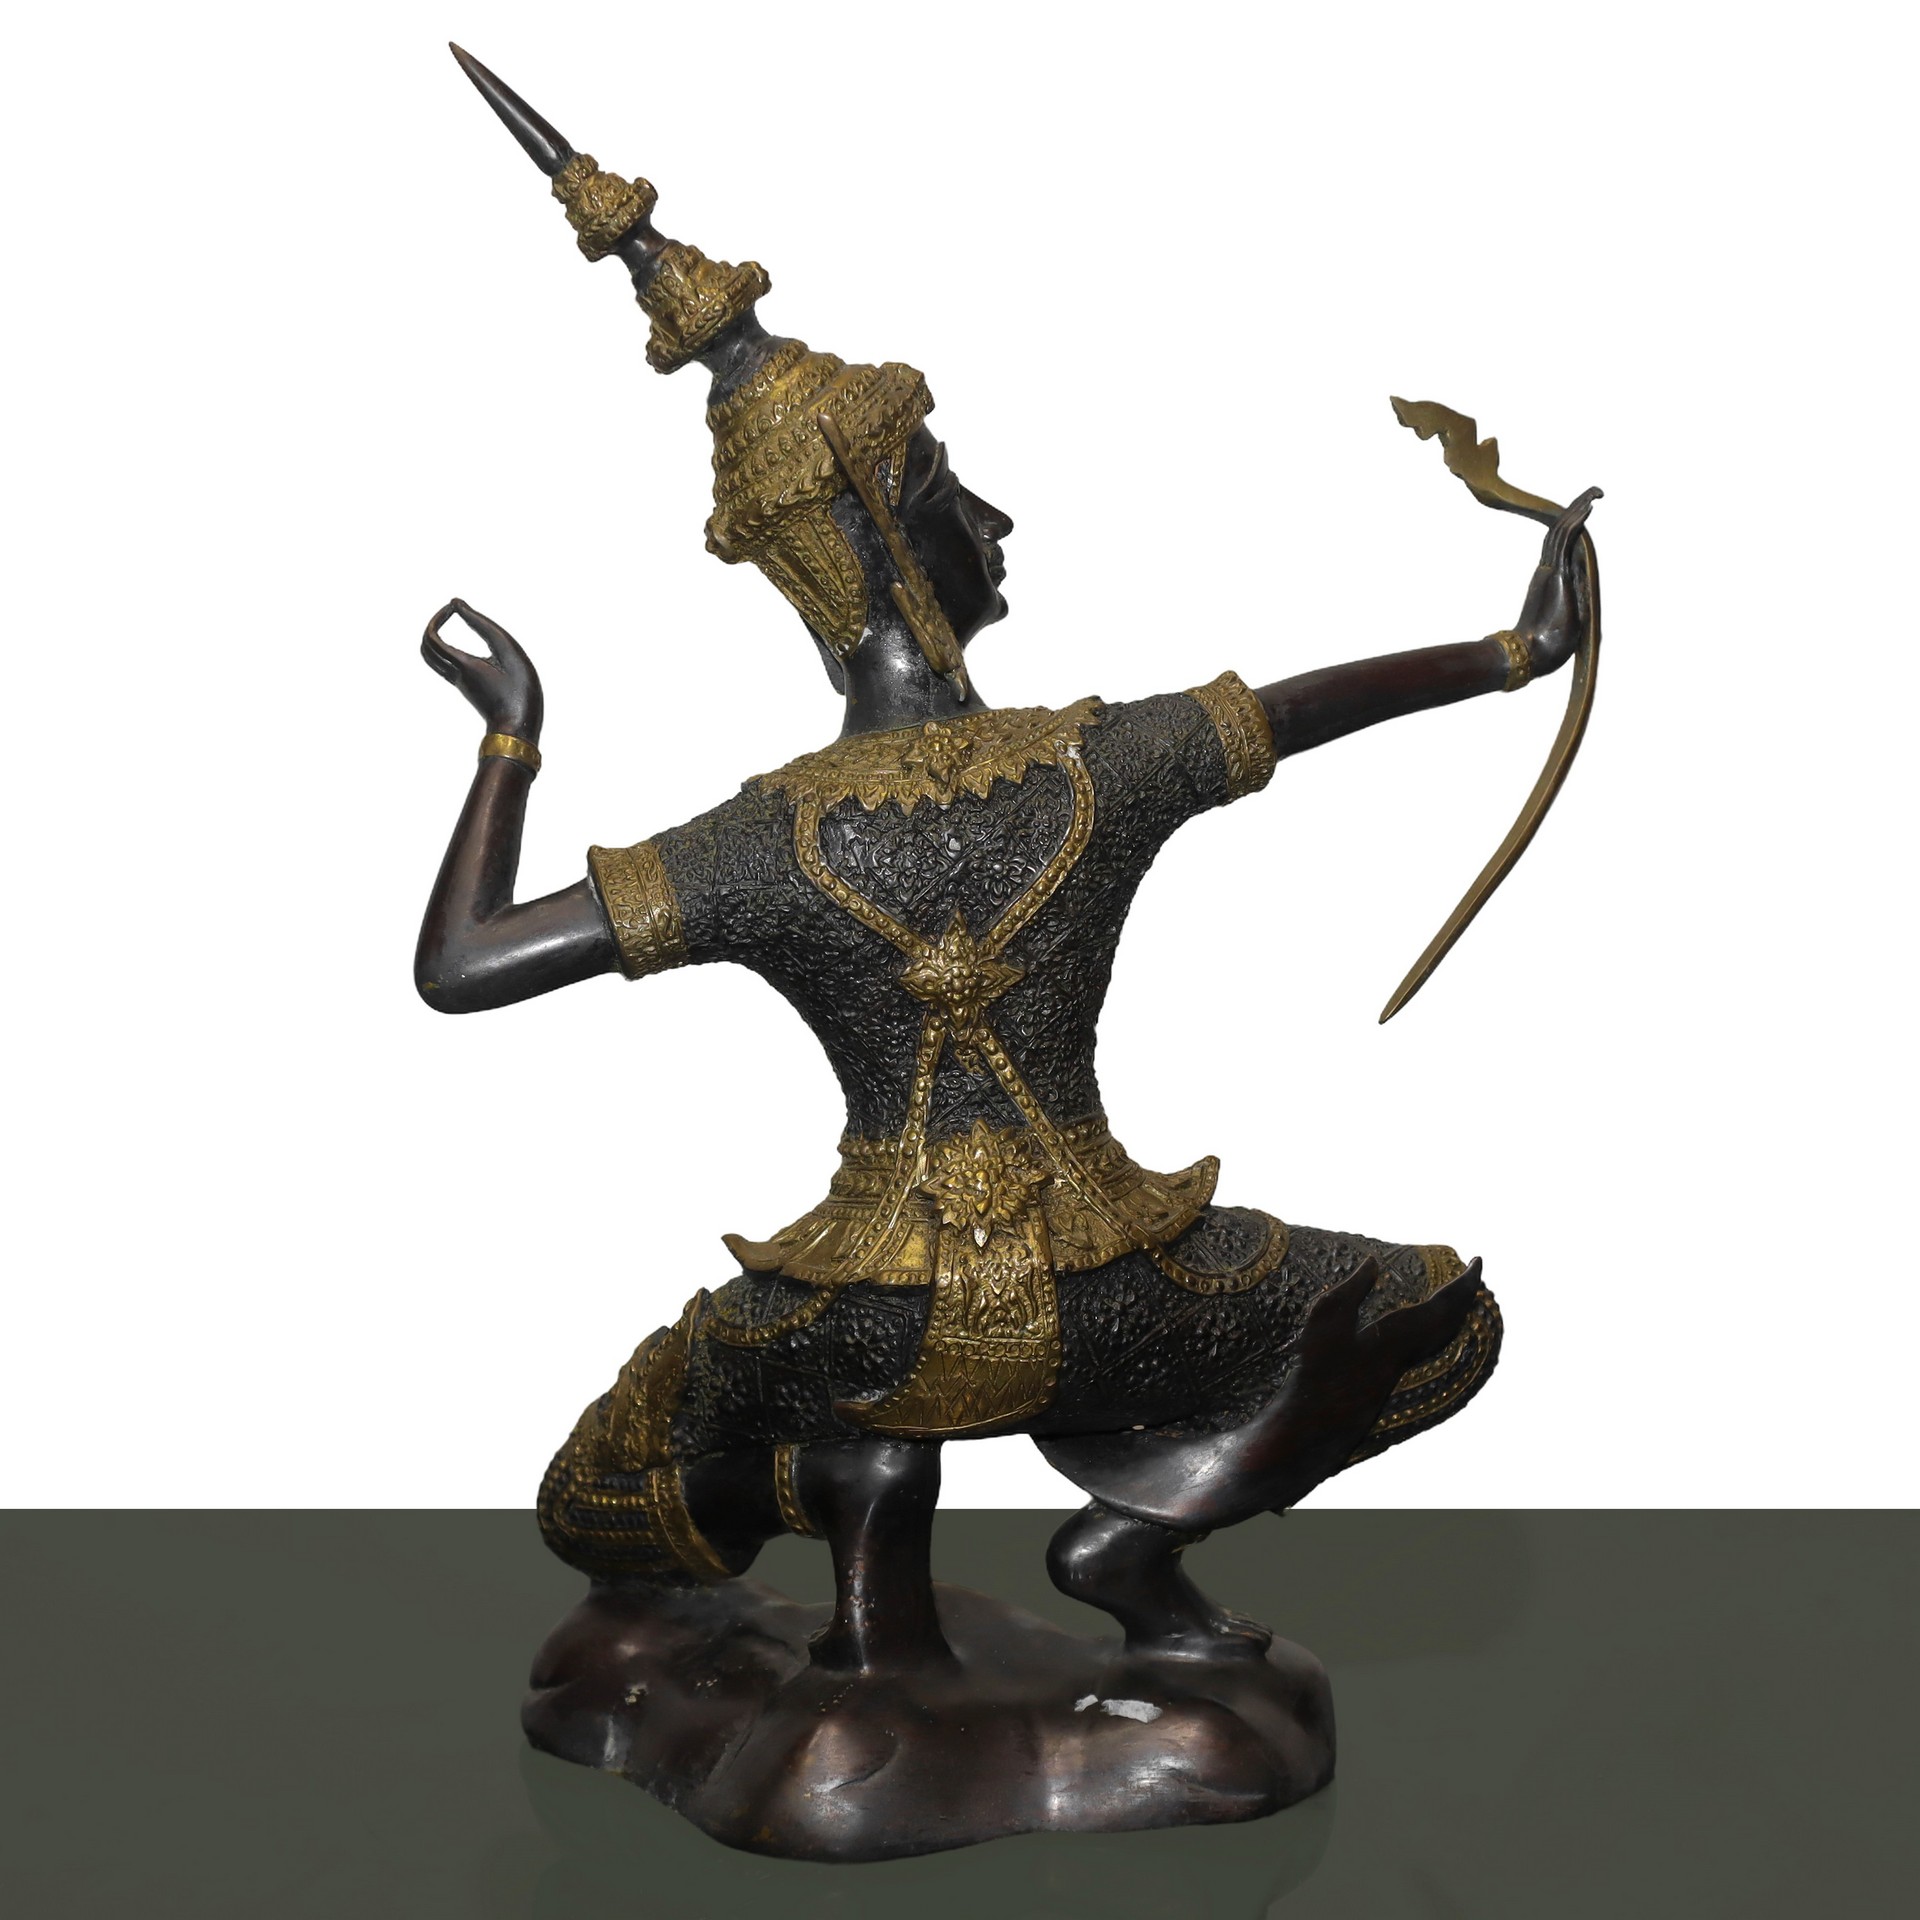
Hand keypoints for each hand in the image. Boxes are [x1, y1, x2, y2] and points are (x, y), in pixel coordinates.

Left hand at [421, 599, 543, 741]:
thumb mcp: (508, 651)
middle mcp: (456, 675)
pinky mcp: (468, 689)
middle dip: (433, 626)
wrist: (519, 731)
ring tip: (453, 624)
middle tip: (452, 613)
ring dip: (436, 639)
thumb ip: (482, 625)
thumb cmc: (520, 691)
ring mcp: (461, 684)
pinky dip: (445, 650)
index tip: (456, 607)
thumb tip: (456, 603)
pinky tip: (466, 646)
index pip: (431, 637)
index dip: (437, 617)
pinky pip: (445, 666)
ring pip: (432, 659)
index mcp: (463, 665)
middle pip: (425, 649)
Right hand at [1509, 487, 1601, 679]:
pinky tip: (1587, 509)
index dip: (1574, 525)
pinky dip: (1575, 523)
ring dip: (1579, 510)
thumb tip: (1586, 582)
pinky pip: (1566, 541)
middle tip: (1591, 493)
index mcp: (1551, 579)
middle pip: (1562, 532)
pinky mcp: (1556, 573)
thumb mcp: (1572, 617)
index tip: (1585, 510)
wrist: (1533, 653)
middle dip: (1577, 510)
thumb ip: (1576, 597)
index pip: (1563, 545)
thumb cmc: (1551, 645)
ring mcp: (1552, 570)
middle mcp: (1549, 570)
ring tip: (1593, 493)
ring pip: (1563, 531)